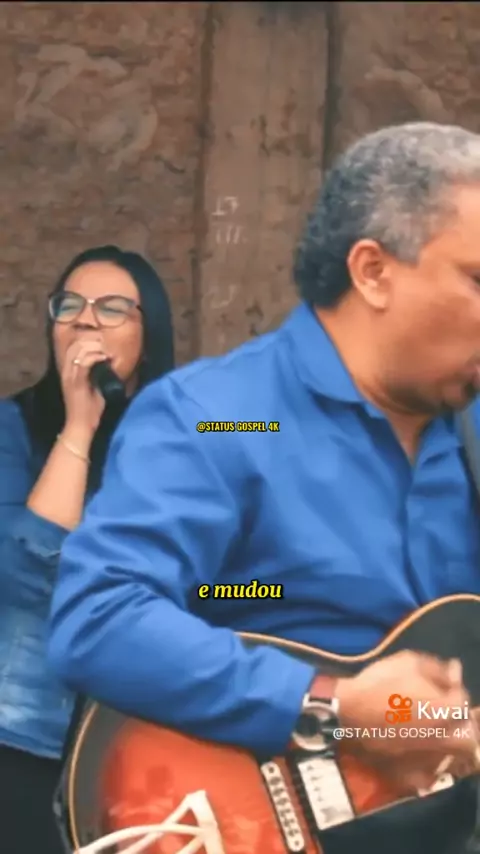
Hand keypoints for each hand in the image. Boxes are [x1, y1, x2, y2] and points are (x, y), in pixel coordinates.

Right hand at [60, 337, 108, 438]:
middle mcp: (66, 371)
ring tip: (106, 350)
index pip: (72, 345)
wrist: (81, 425)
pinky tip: (104, 358)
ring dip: (94, 347)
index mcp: (68, 370)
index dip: (86, 338)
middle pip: (74, 344)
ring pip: (77, 351)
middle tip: (105, 343)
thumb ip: (98, 372)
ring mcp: (70, 377)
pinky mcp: (75, 383)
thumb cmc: (89, 408)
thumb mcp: (94, 385)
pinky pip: (83, 363)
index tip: (102, 340)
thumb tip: (110, 361)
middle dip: (91, 339)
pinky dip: (95, 357)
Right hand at [335, 651, 479, 793]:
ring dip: (447, 745)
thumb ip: (437, 669)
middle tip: (446, 716)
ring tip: (432, 733)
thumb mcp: (406, 663)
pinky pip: (429, 776)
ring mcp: (426, 761)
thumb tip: (455, 672)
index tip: (444, 686)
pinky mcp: (410, 777)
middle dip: (461, 726)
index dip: (454, 692)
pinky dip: (428, 766)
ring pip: (452, 759)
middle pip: (468, 738)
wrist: (345, 713)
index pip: (464, 703)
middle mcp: (442, 739)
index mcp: (444, 710)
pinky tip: (417, 753)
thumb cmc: (377, 684)